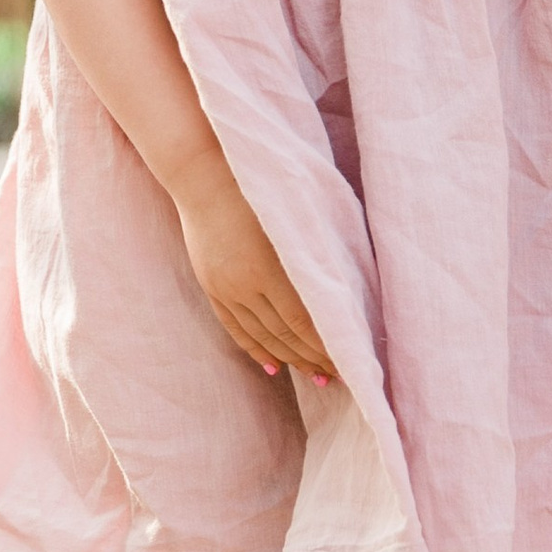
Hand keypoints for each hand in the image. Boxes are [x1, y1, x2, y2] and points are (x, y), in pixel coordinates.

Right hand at [174, 169, 332, 380]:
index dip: (327, 346)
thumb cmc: (260, 185)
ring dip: (290, 359)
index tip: (350, 362)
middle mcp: (246, 284)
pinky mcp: (212, 287)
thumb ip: (318, 250)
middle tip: (341, 376)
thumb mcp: (296, 215)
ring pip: (262, 336)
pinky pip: (236, 328)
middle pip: (286, 335)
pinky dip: (255, 350)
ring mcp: (225, 288)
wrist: (202, 174)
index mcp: (271, 265)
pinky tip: (273, 366)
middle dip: (315, 358)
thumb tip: (347, 285)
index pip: (306, 322)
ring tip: (315, 376)